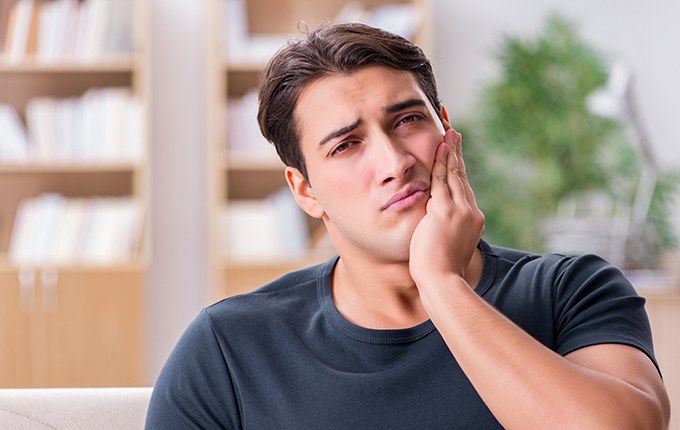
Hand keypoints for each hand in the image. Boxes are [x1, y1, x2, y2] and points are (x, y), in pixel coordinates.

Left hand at [409, 128, 484, 287]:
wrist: (442, 281)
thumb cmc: (440, 272)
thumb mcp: (448, 247)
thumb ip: (446, 232)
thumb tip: (438, 228)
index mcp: (472, 221)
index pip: (464, 189)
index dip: (459, 170)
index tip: (456, 156)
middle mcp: (470, 212)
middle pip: (462, 177)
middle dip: (457, 154)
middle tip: (454, 134)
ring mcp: (459, 210)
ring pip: (454, 174)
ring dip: (451, 152)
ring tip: (449, 133)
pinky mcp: (445, 210)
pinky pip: (443, 180)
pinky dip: (442, 161)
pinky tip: (441, 147)